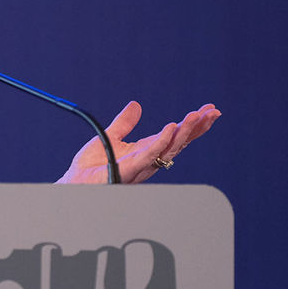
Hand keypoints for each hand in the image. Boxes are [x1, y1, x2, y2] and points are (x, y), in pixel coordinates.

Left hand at [57, 101, 220, 183]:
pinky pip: (150, 154)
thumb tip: (136, 104)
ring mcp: (141, 165)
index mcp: (146, 151)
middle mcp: (149, 159)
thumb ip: (124, 123)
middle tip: (213, 112)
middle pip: (179, 142)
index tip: (208, 111)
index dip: (192, 125)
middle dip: (197, 128)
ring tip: (197, 116)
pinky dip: (162, 140)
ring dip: (185, 132)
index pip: (175, 136)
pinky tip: (171, 127)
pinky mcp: (129, 168)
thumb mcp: (110, 137)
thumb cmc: (91, 166)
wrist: (74, 183)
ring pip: (169, 148)